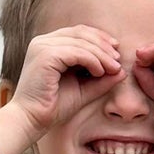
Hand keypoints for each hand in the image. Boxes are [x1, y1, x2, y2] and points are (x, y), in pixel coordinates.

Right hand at [0, 25, 125, 153]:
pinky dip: (92, 60)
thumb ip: (100, 79)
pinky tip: (100, 71)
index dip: (99, 38)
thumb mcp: (83, 90)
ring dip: (101, 54)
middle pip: (81, 32)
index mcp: (49, 45)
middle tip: (118, 59)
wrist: (31, 120)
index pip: (78, 32)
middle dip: (103, 44)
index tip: (116, 51)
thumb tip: (122, 71)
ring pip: (80, 41)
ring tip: (114, 68)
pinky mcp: (45, 55)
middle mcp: (44, 41)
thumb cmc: (53, 107)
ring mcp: (43, 46)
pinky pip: (76, 52)